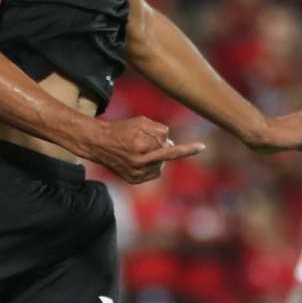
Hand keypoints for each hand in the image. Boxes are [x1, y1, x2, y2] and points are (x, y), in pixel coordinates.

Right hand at [80, 115, 204, 184]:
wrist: (99, 144)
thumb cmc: (121, 129)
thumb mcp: (141, 122)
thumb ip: (160, 130)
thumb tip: (171, 144)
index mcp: (141, 145)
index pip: (168, 145)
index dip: (187, 147)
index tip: (202, 147)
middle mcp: (139, 162)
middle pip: (165, 153)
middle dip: (162, 146)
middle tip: (150, 141)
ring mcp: (136, 173)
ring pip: (161, 165)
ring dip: (158, 157)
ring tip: (142, 150)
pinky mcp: (134, 180)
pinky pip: (154, 173)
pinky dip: (153, 165)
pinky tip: (141, 159)